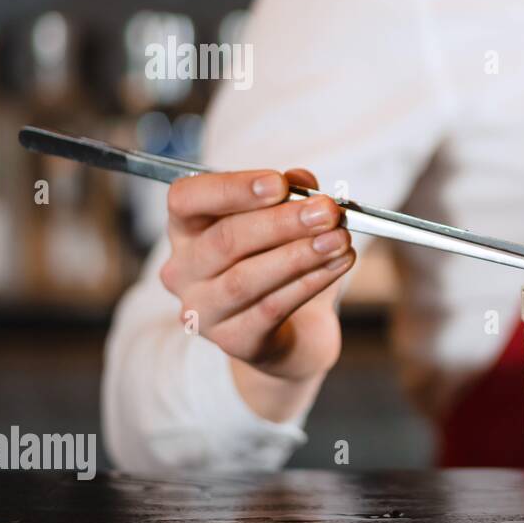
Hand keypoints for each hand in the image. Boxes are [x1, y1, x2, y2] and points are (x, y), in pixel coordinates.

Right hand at [159, 168, 354, 420]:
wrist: (293, 333)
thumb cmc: (280, 264)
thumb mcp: (284, 223)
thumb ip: (289, 196)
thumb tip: (302, 180)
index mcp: (187, 229)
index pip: (187, 199)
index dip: (232, 189)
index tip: (278, 183)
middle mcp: (183, 271)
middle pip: (225, 240)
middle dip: (282, 222)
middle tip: (328, 211)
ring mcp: (204, 311)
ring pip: (248, 278)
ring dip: (300, 255)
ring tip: (340, 239)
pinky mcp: (235, 341)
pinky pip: (272, 308)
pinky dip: (311, 282)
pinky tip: (339, 264)